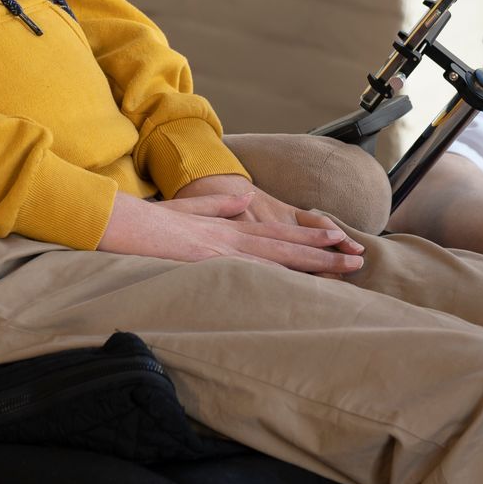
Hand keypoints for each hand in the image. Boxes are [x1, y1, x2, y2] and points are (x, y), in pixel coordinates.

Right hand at [98, 189, 364, 274]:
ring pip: (278, 258)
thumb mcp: (189, 209)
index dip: (310, 237)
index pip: (278, 234)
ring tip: (345, 266)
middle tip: (358, 258)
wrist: (124, 221)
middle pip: (287, 246)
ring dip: (313, 263)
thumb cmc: (151, 221)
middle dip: (324, 254)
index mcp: (229, 228)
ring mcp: (222, 251)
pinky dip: (278, 278)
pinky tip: (301, 284)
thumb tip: (242, 199)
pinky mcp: (208, 263)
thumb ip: (218, 205)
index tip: (338, 239)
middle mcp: (232, 238)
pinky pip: (251, 273)